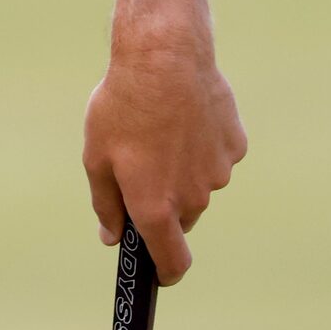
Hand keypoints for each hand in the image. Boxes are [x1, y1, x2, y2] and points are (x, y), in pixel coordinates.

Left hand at [83, 34, 246, 284]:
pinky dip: (200, 144)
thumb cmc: (123, 106)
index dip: (164, 273)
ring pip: (198, 184)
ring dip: (181, 169)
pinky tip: (183, 115)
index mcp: (156, 206)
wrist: (165, 57)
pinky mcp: (234, 147)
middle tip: (140, 164)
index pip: (172, 262)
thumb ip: (106, 204)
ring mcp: (218, 173)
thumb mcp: (96, 155)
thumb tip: (112, 237)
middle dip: (163, 203)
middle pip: (181, 218)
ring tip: (159, 129)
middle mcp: (193, 198)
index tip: (157, 272)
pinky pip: (215, 155)